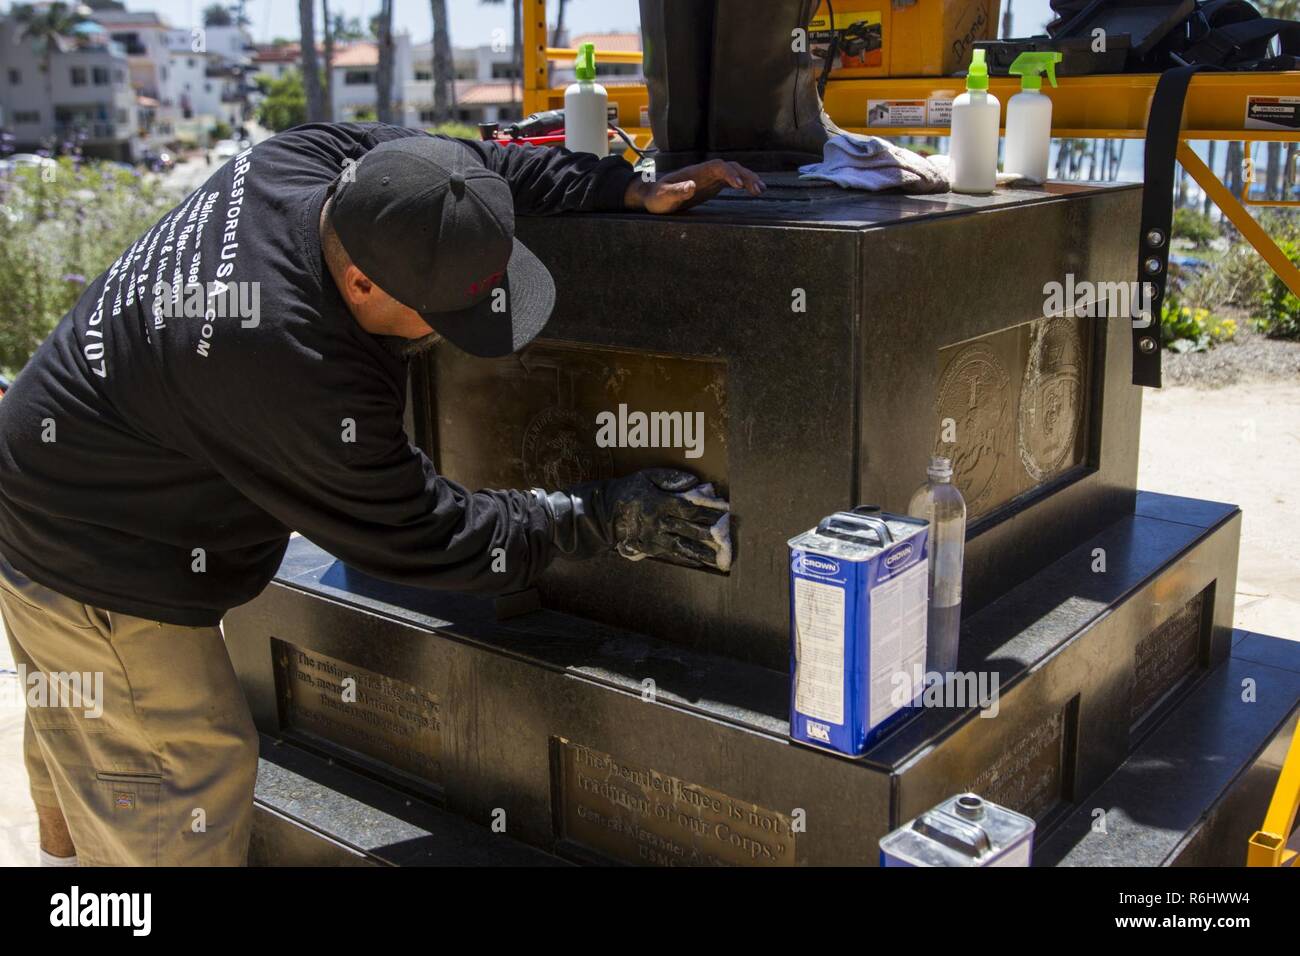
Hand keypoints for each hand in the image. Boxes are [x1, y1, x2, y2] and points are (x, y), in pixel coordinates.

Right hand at [535, 468, 732, 570]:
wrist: (601, 514)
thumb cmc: (627, 490)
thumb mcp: (646, 476)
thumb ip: (671, 478)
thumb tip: (695, 484)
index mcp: (660, 502)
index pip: (691, 506)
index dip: (710, 509)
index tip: (728, 510)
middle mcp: (659, 522)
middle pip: (692, 528)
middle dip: (713, 532)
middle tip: (732, 535)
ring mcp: (655, 537)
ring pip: (685, 545)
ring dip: (705, 551)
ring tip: (723, 556)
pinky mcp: (651, 547)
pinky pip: (673, 554)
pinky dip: (690, 558)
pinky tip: (703, 562)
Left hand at [624, 160, 765, 213]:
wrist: (653, 196)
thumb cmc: (656, 198)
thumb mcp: (663, 197)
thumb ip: (675, 192)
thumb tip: (691, 186)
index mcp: (695, 172)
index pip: (716, 167)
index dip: (728, 173)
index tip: (737, 184)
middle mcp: (705, 172)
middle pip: (730, 167)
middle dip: (745, 176)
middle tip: (757, 190)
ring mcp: (710, 178)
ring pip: (734, 172)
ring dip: (748, 179)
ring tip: (761, 190)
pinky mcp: (712, 185)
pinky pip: (732, 181)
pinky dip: (744, 184)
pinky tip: (755, 190)